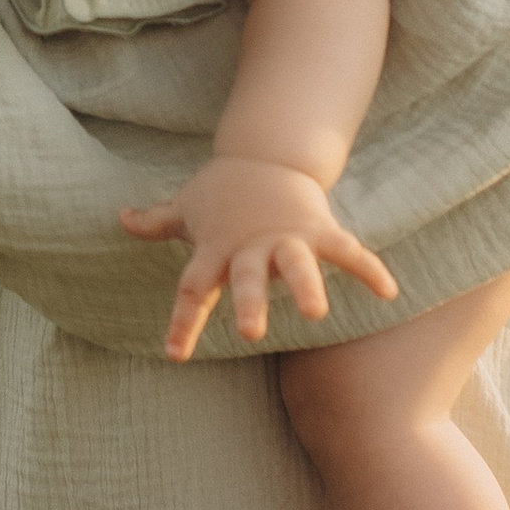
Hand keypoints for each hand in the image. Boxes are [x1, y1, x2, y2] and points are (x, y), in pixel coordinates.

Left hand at [120, 155, 399, 361]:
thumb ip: (157, 221)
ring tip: (316, 313)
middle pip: (246, 278)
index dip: (183, 322)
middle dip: (249, 303)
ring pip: (296, 264)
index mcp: (216, 249)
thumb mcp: (188, 208)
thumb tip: (121, 219)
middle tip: (250, 332)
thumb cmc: (221, 191)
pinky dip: (368, 269)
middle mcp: (251, 247)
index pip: (193, 289)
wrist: (265, 154)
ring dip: (306, 286)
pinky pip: (347, 251)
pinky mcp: (319, 230)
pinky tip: (388, 293)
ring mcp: (286, 238)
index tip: (174, 355)